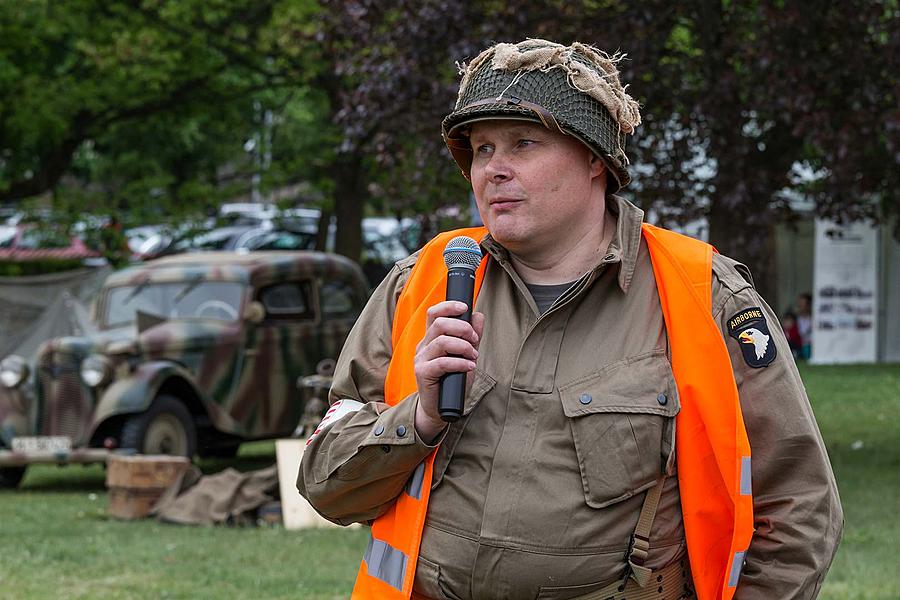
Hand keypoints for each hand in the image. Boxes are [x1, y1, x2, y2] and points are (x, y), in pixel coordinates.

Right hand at [413, 301, 484, 440]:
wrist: (441, 408)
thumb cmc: (453, 381)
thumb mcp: (466, 355)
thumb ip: (471, 336)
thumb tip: (478, 315)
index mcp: (431, 338)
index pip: (434, 313)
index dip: (448, 306)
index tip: (465, 307)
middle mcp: (424, 345)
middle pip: (439, 323)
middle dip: (462, 328)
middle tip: (474, 339)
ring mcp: (421, 359)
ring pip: (441, 341)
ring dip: (463, 346)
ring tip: (473, 355)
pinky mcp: (422, 373)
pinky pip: (442, 362)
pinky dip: (459, 362)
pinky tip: (469, 366)